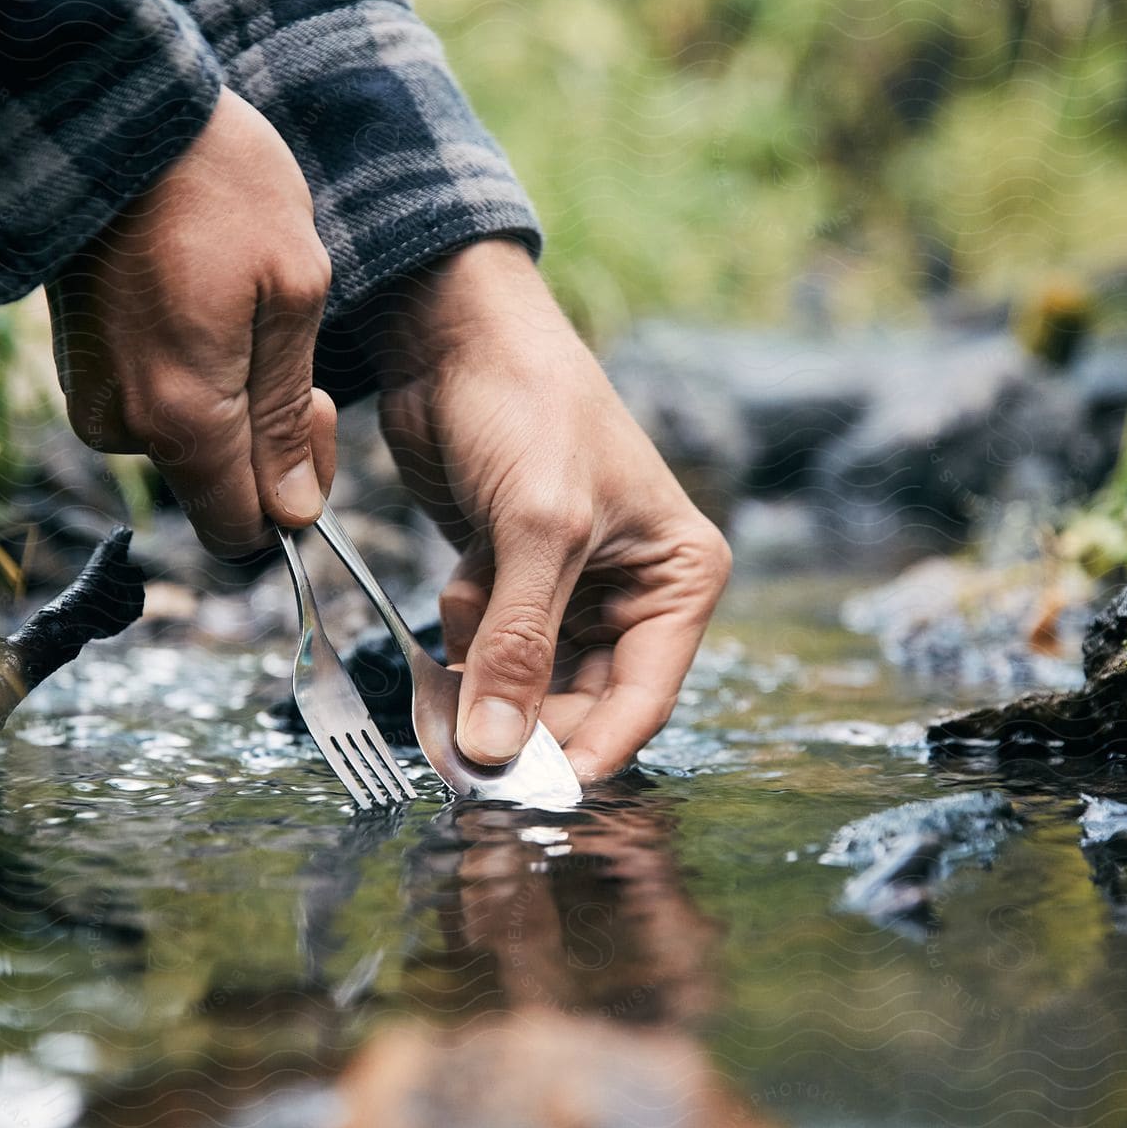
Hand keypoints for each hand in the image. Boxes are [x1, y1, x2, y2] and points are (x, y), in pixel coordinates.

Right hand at [46, 87, 335, 556]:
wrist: (107, 112)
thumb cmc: (218, 187)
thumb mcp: (293, 292)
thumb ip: (288, 416)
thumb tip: (293, 514)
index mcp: (185, 417)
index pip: (240, 532)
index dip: (290, 500)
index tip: (313, 419)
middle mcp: (126, 425)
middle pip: (213, 487)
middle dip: (262, 441)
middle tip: (283, 345)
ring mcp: (93, 396)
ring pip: (183, 444)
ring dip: (225, 400)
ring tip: (236, 305)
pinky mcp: (79, 366)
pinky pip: (148, 404)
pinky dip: (185, 374)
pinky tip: (196, 299)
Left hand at [374, 241, 730, 780]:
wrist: (456, 333)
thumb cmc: (529, 405)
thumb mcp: (538, 529)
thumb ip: (518, 643)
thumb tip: (496, 749)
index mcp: (679, 576)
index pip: (643, 698)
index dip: (588, 752)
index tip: (531, 794)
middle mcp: (633, 590)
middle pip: (583, 702)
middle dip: (525, 725)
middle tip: (466, 762)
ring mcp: (569, 586)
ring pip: (528, 682)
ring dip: (485, 686)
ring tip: (447, 686)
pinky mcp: (512, 576)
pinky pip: (488, 646)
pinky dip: (462, 640)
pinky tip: (456, 590)